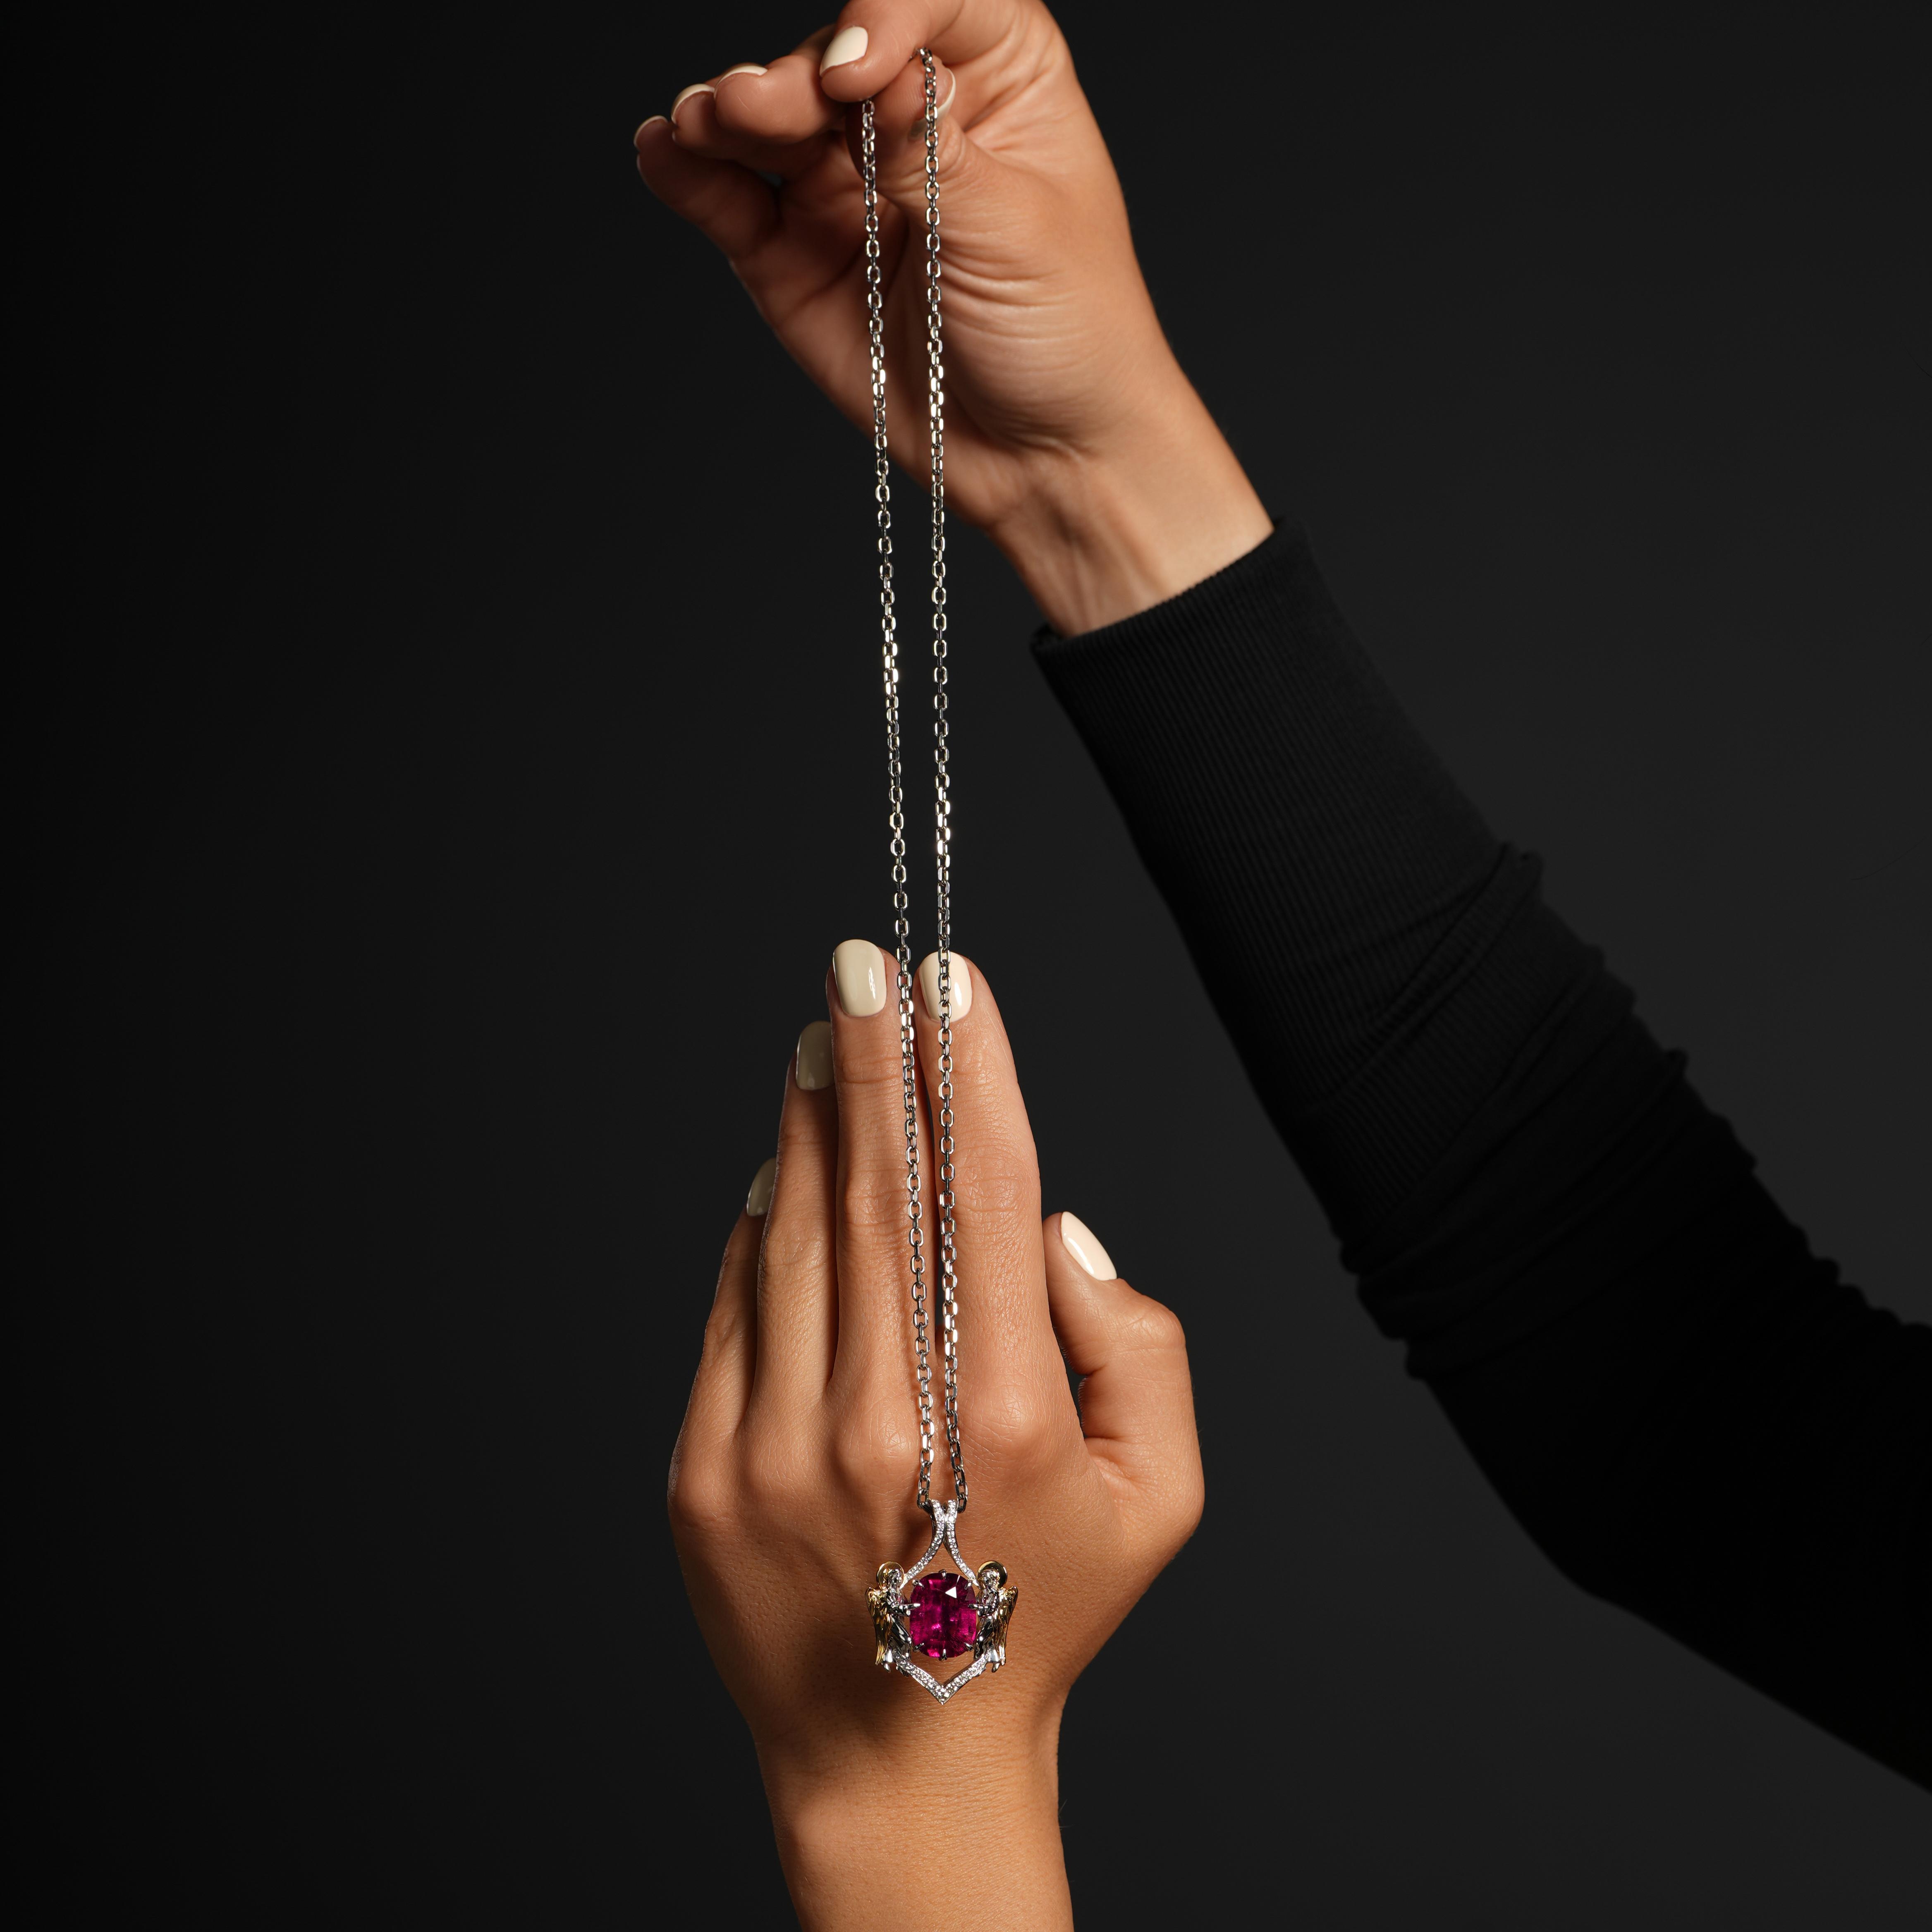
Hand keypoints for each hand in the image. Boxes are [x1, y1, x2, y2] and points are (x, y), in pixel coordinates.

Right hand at [636, 2, 1270, 633]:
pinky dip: (693, 176)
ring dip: (730, 116)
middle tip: (755, 106)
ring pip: (771, 125)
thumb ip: (929, 146)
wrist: (1047, 458)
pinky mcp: (796, 257)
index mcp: (999, 82)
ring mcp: (846, 187)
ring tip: (700, 122)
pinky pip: (733, 202)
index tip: (857, 70)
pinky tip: (664, 152)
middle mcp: (911, 120)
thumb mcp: (1013, 227)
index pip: (933, 2)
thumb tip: (866, 65)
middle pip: (833, 57)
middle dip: (790, 79)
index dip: (886, 14)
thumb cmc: (1068, 332)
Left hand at [668, 943, 1202, 1926]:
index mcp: (1006, 1419)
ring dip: (813, 1121)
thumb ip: (1141, 1345)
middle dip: (873, 1058)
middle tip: (861, 961)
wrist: (897, 1761)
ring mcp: (776, 1447)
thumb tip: (1049, 1229)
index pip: (982, 1193)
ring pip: (795, 1232)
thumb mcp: (1159, 1496)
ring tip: (825, 1037)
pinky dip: (760, 1222)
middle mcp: (883, 1421)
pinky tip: (785, 1163)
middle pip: (876, 1190)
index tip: (952, 982)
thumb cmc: (1047, 1613)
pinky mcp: (704, 1471)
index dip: (968, 1072)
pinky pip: (734, 1304)